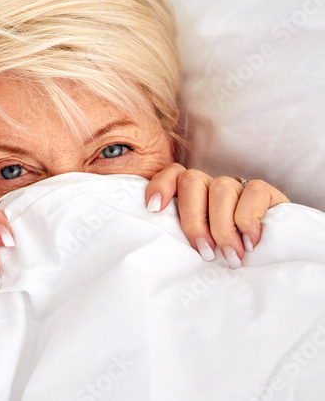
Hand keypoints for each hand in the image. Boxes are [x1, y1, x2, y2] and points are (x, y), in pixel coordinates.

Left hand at [144, 163, 289, 267]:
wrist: (276, 253)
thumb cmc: (229, 253)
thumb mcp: (204, 245)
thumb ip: (184, 237)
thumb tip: (162, 249)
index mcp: (192, 194)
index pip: (172, 174)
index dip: (160, 186)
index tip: (153, 209)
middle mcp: (211, 186)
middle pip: (192, 181)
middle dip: (194, 220)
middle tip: (205, 253)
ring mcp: (237, 186)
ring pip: (220, 188)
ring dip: (223, 226)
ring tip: (230, 256)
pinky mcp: (263, 191)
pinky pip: (252, 192)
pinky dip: (248, 220)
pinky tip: (250, 243)